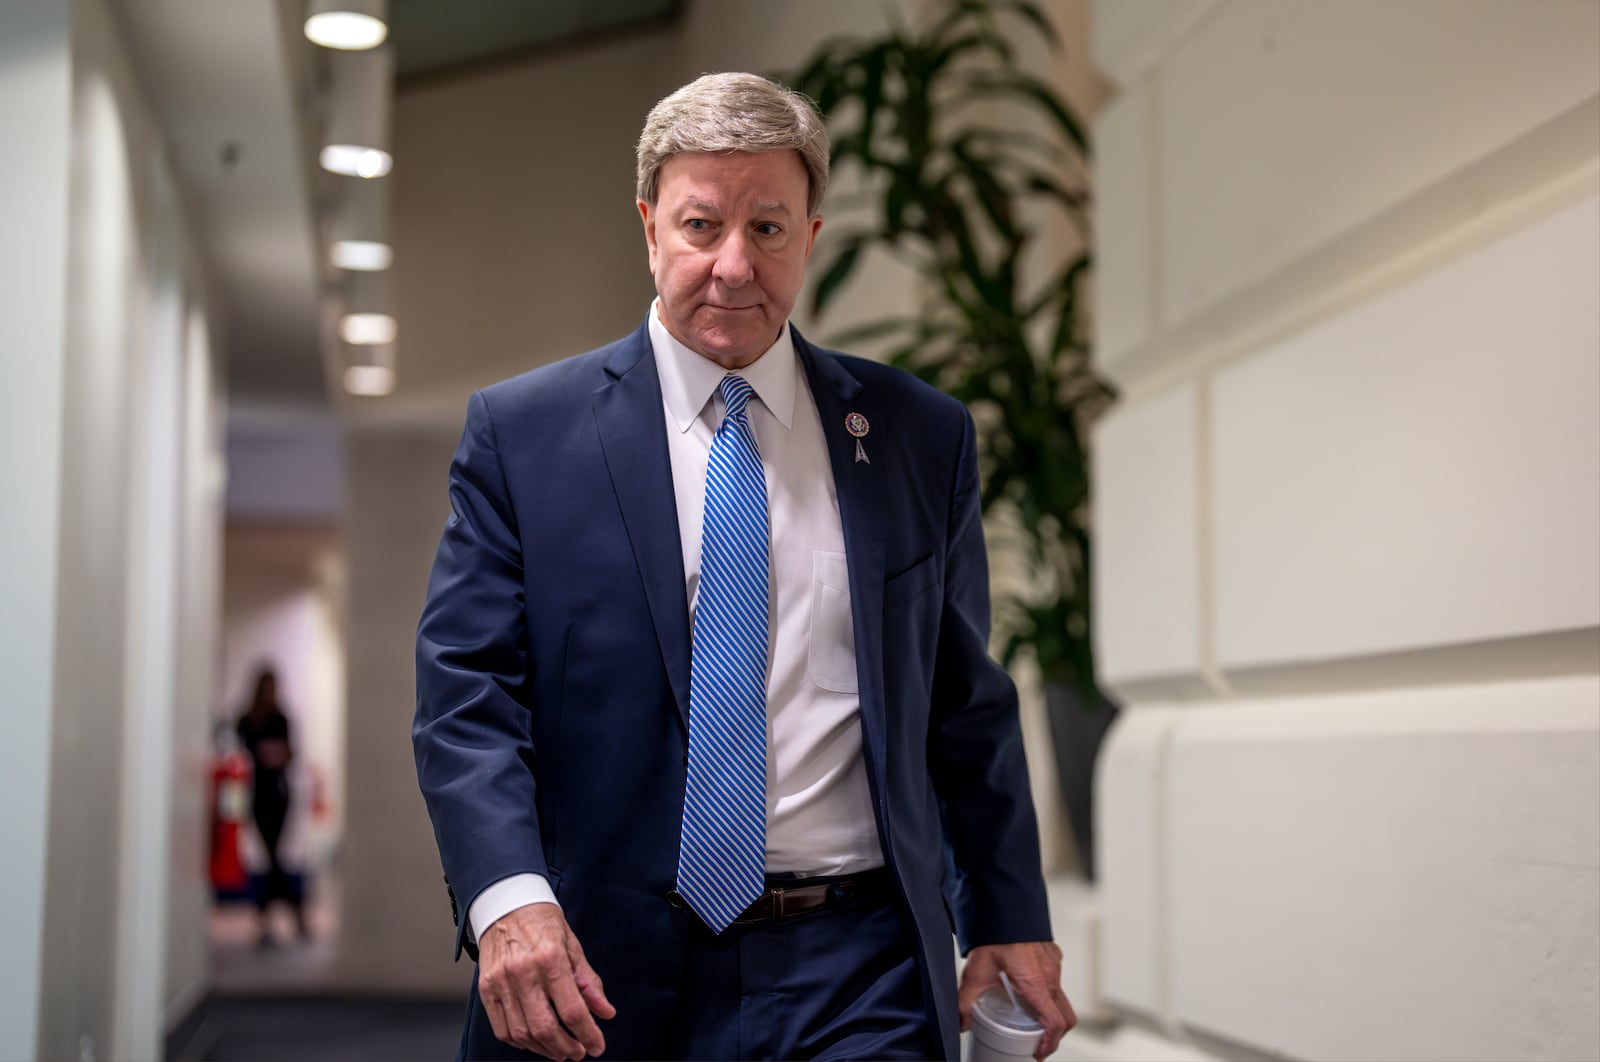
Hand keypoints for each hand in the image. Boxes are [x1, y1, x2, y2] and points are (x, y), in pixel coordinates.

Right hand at [477, 903, 616, 1058]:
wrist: (506, 904)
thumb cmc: (542, 922)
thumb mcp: (573, 946)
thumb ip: (589, 982)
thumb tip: (605, 1012)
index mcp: (550, 959)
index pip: (572, 1009)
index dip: (588, 1034)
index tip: (597, 1046)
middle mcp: (523, 972)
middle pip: (546, 1027)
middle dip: (566, 1047)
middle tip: (579, 1052)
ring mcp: (501, 983)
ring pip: (522, 1033)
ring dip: (544, 1049)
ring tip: (560, 1050)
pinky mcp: (486, 989)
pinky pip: (502, 1028)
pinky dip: (521, 1041)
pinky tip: (536, 1041)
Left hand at [958, 941, 1075, 1059]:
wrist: (1004, 903)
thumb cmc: (995, 934)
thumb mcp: (975, 973)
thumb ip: (965, 1002)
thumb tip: (960, 1023)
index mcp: (1036, 984)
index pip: (1055, 1023)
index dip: (1050, 1043)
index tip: (1039, 1052)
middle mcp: (1050, 976)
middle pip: (1066, 1016)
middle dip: (1055, 1034)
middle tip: (1038, 1041)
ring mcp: (1054, 965)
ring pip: (1062, 997)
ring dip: (1051, 1011)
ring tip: (1030, 1016)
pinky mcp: (1053, 955)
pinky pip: (1056, 979)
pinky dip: (1048, 992)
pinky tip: (1027, 989)